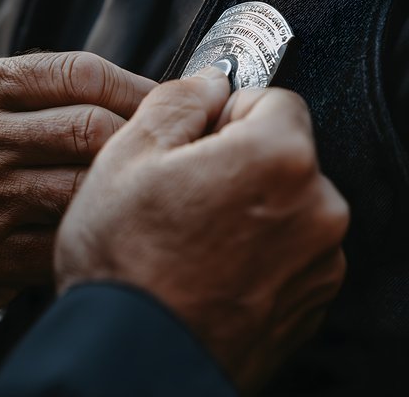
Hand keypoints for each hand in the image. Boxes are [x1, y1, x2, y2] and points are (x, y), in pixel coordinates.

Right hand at [0, 52, 153, 328]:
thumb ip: (22, 89)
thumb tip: (105, 90)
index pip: (79, 74)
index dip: (133, 84)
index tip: (164, 96)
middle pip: (92, 129)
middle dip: (144, 136)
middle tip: (176, 142)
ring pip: (85, 187)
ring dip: (127, 187)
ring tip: (152, 184)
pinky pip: (62, 243)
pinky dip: (93, 234)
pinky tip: (106, 228)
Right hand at [55, 69, 348, 393]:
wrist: (133, 363)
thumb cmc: (127, 265)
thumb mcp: (129, 154)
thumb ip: (180, 99)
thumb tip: (210, 82)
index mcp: (279, 158)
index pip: (274, 97)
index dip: (229, 112)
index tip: (201, 139)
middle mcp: (316, 208)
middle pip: (283, 151)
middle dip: (240, 159)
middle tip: (187, 192)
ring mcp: (318, 260)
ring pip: (286, 201)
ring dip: (251, 206)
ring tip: (195, 236)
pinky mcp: (310, 300)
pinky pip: (290, 248)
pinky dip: (260, 249)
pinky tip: (212, 267)